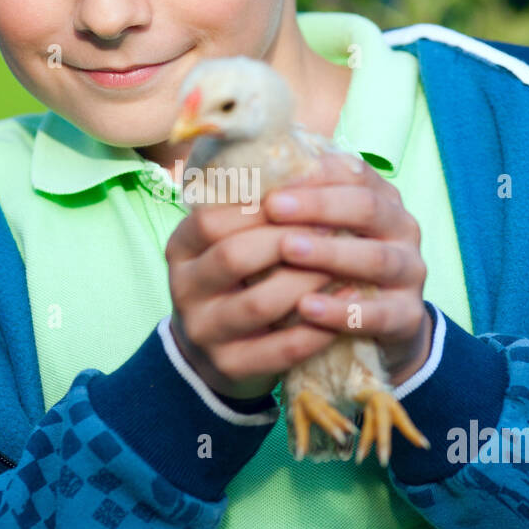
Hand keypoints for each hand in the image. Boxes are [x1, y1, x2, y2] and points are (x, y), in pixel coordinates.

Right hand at [165, 196, 358, 399]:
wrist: (217, 353)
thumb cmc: (238, 280)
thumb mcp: (230, 242)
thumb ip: (255, 210)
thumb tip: (308, 160)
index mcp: (180, 249)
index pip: (212, 219)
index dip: (259, 206)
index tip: (304, 197)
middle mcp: (183, 290)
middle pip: (233, 256)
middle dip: (289, 240)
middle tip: (333, 229)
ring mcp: (204, 332)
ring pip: (259, 304)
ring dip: (307, 282)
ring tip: (345, 266)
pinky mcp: (230, 367)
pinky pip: (281, 348)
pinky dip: (319, 327)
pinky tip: (348, 305)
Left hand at [263, 152, 432, 384]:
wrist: (382, 324)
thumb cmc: (337, 265)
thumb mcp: (322, 231)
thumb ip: (296, 206)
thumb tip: (240, 180)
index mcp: (381, 197)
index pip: (353, 172)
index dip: (313, 174)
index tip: (271, 177)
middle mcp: (402, 228)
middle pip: (366, 208)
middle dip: (318, 206)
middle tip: (273, 207)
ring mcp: (410, 272)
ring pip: (376, 259)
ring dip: (330, 253)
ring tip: (288, 250)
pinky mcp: (408, 316)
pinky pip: (378, 314)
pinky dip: (341, 311)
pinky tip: (307, 308)